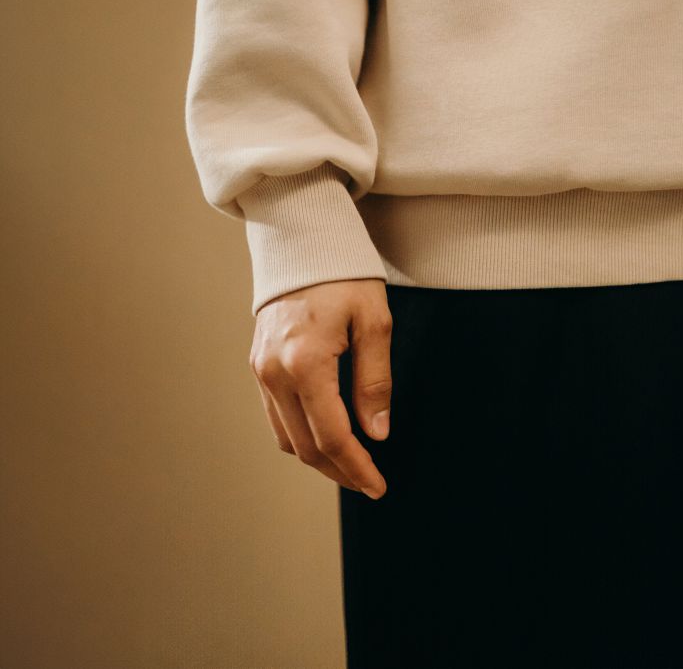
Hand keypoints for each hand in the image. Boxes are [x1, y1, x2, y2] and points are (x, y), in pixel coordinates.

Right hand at [249, 278, 392, 498]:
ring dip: (318, 457)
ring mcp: (260, 369)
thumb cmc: (345, 275)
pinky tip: (324, 433)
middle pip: (305, 446)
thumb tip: (376, 433)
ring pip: (285, 437)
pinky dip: (299, 434)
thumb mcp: (374, 322)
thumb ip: (375, 381)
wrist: (302, 241)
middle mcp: (274, 371)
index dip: (357, 468)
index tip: (378, 486)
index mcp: (306, 362)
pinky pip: (275, 415)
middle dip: (339, 470)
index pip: (333, 436)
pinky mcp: (257, 363)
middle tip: (369, 480)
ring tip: (350, 463)